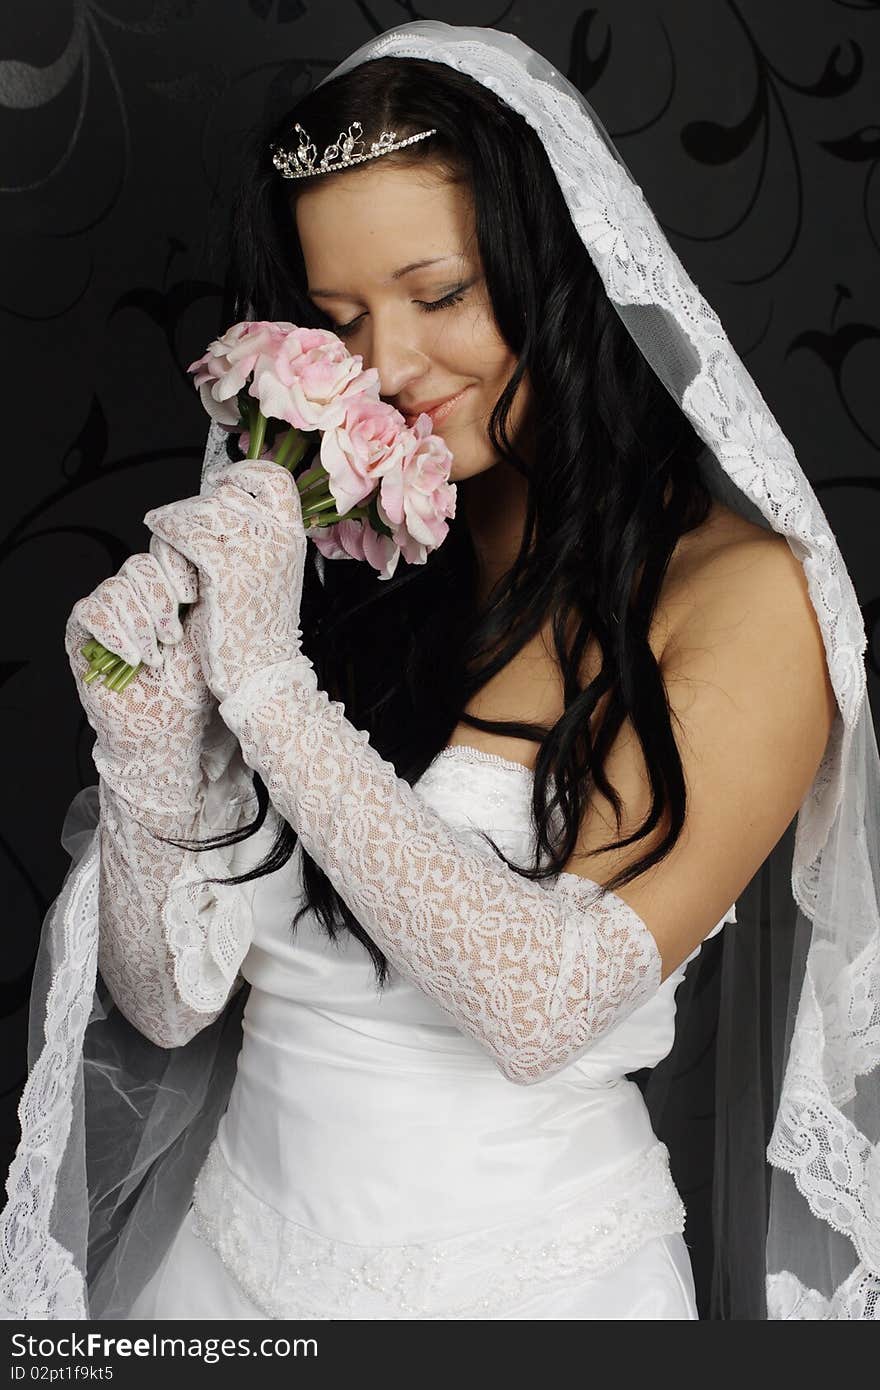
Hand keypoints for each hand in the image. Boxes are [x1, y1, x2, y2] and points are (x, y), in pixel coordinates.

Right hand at [65, 536, 216, 827]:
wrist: (168, 726)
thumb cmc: (191, 684)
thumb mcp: (205, 632)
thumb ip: (202, 592)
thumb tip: (204, 554)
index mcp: (165, 589)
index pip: (162, 552)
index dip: (175, 568)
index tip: (192, 595)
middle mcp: (133, 596)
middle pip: (138, 566)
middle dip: (159, 601)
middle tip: (173, 638)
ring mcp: (106, 613)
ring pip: (115, 589)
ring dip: (139, 625)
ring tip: (154, 658)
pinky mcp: (82, 635)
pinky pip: (89, 611)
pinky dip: (114, 632)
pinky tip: (132, 656)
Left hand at [142, 459, 306, 704]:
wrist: (259, 673)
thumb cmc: (253, 626)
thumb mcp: (263, 570)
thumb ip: (250, 536)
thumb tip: (217, 498)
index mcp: (294, 536)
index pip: (274, 478)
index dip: (242, 473)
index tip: (217, 482)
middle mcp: (280, 538)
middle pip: (227, 493)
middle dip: (197, 505)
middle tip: (179, 526)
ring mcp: (255, 552)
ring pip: (202, 509)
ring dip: (177, 520)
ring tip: (166, 540)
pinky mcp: (225, 572)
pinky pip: (186, 532)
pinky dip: (166, 529)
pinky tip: (157, 533)